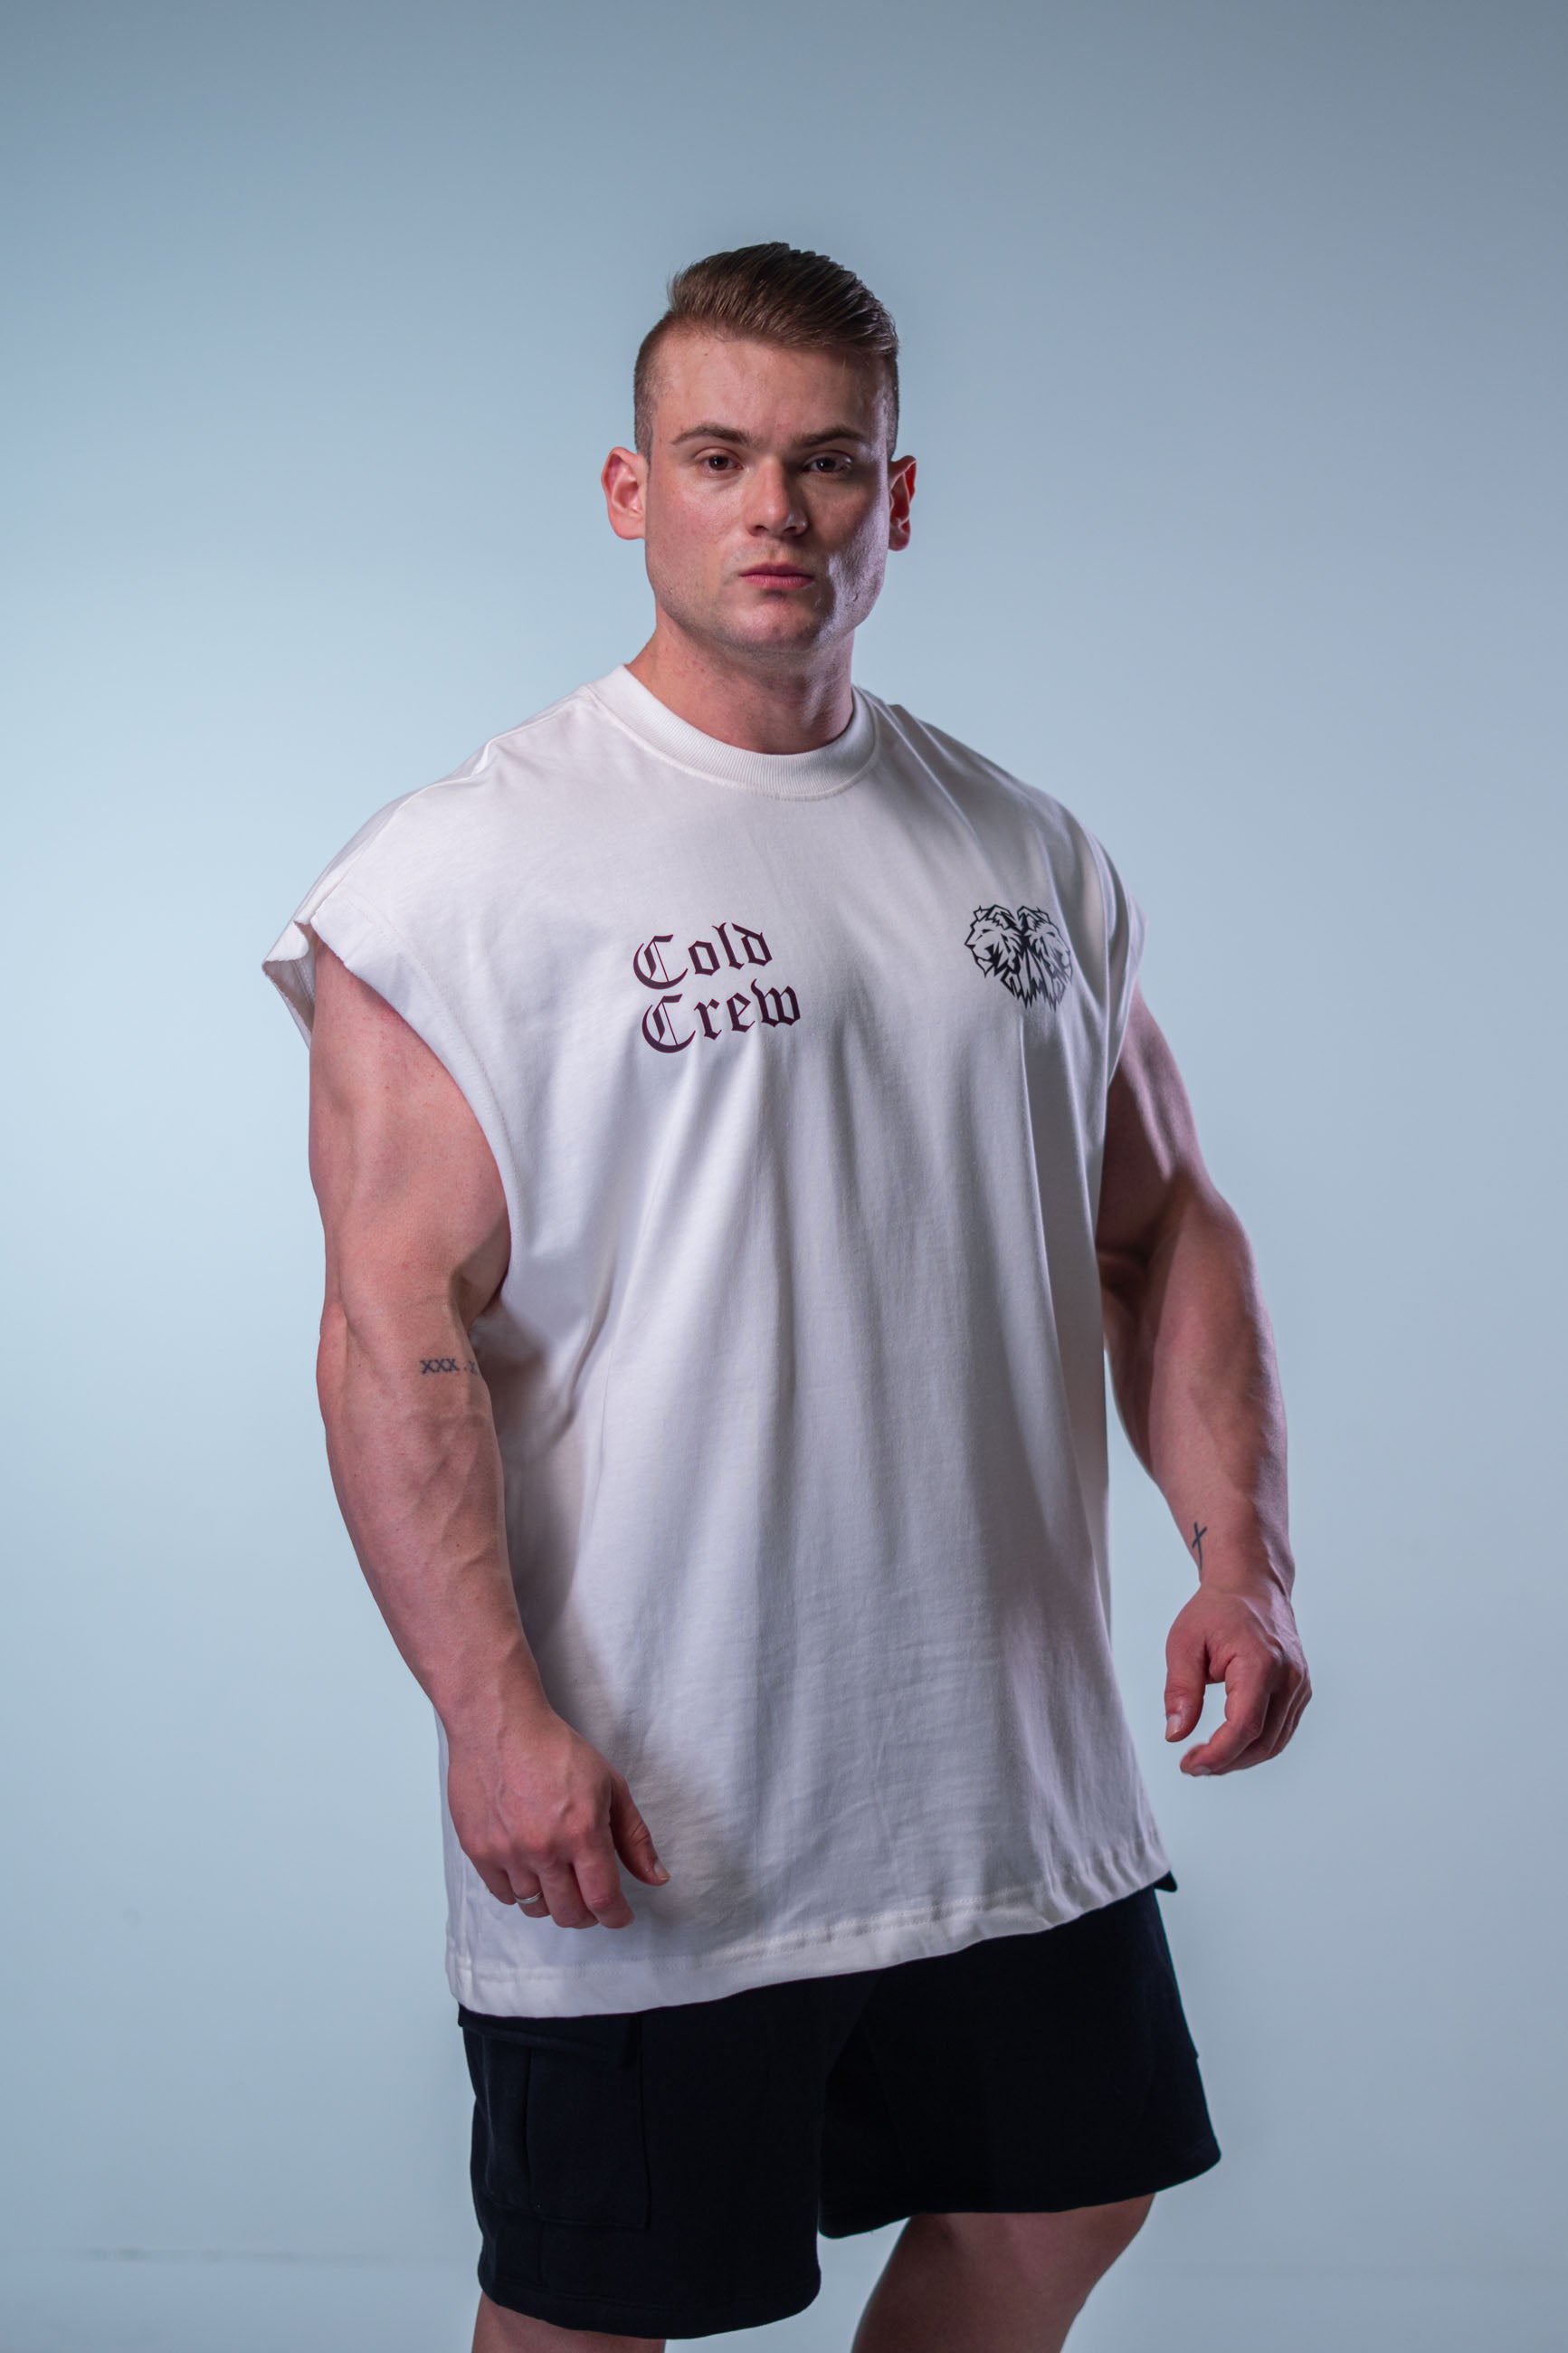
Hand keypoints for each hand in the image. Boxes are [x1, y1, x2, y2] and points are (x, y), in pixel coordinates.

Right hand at [445, 1700, 669, 1928]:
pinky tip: (529, 1870)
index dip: (615, 1916)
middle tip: (590, 1899)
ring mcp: (507, 1852)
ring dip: (552, 1900)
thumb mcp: (610, 1785)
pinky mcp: (478, 1850)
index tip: (620, 1916)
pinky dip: (520, 1891)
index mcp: (582, 1832)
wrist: (499, 1725)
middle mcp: (544, 1848)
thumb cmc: (555, 1749)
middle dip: (587, 1914)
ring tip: (557, 1876)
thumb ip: (634, 1836)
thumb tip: (656, 1877)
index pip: (602, 1900)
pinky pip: (503, 1895)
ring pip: (535, 1906)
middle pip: (569, 1913)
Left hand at [1163, 1579, 1310, 1774]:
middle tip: (1192, 1765)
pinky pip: (1281, 1730)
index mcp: (1261, 1663)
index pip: (1245, 1725)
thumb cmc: (1215, 1610)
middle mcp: (1289, 1677)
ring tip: (1206, 1758)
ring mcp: (1300, 1685)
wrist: (1252, 1585)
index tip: (1189, 1765)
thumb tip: (1175, 1734)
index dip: (1218, 1754)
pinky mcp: (1300, 1690)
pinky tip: (1229, 1745)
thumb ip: (1180, 1689)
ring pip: (1275, 1742)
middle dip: (1226, 1762)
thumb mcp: (1184, 1642)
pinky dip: (1255, 1745)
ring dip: (1240, 1758)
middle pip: (1262, 1741)